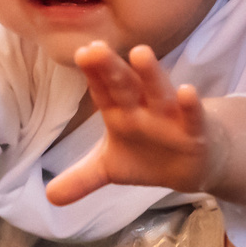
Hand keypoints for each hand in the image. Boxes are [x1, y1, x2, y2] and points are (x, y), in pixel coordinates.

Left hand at [46, 43, 217, 205]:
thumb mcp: (110, 169)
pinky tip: (186, 91)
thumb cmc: (148, 155)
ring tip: (140, 54)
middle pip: (125, 85)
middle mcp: (143, 108)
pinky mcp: (196, 131)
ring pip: (159, 92)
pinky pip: (192, 116)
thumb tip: (49, 197)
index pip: (103, 90)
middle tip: (96, 49)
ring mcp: (170, 117)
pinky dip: (190, 105)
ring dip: (150, 74)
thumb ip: (81, 179)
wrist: (193, 165)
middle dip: (111, 67)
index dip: (93, 73)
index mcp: (120, 112)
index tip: (82, 52)